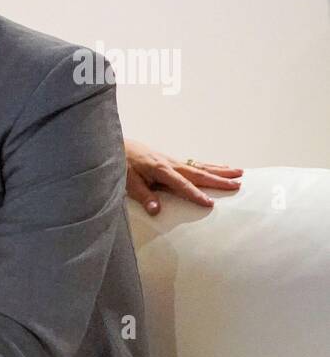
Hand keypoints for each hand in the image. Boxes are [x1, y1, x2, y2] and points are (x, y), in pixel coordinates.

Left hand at [124, 139, 242, 213]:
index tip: (210, 203)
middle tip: (238, 185)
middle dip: (218, 180)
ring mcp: (174, 161)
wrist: (118, 145)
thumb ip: (143, 196)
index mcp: (160, 170)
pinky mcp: (173, 161)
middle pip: (199, 173)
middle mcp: (171, 164)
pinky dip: (210, 166)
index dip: (195, 194)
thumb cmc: (122, 165)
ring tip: (239, 173)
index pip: (181, 184)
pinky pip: (196, 164)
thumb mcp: (128, 182)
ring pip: (201, 166)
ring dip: (220, 170)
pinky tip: (221, 167)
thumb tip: (156, 211)